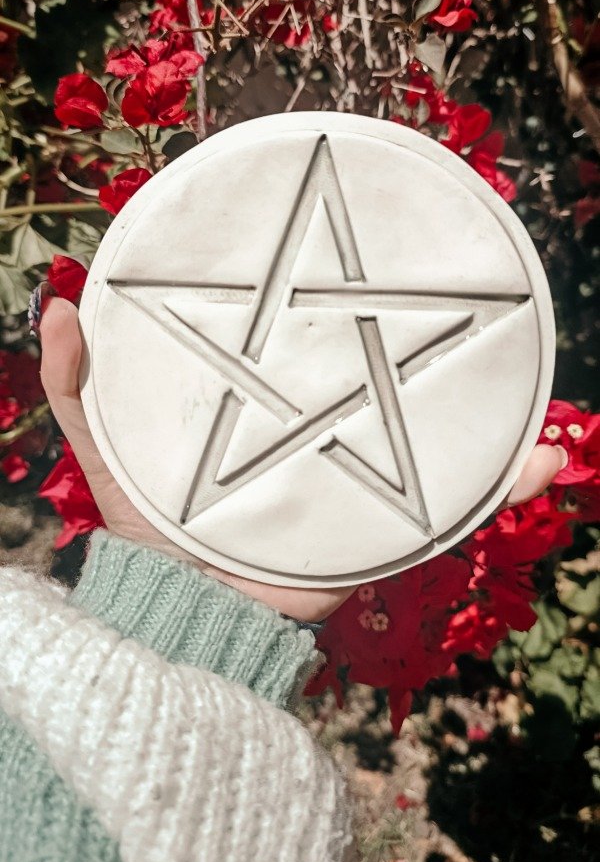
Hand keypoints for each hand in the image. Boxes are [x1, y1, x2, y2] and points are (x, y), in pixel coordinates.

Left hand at [39, 296, 567, 621]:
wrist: (189, 617)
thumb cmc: (148, 527)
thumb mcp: (103, 444)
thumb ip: (75, 382)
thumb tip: (57, 303)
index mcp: (271, 401)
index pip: (315, 339)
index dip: (344, 299)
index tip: (366, 244)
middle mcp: (323, 428)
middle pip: (389, 378)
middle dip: (436, 345)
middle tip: (466, 292)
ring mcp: (359, 473)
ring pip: (436, 435)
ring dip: (495, 412)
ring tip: (531, 372)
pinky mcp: (386, 523)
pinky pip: (457, 504)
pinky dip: (506, 485)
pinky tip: (544, 460)